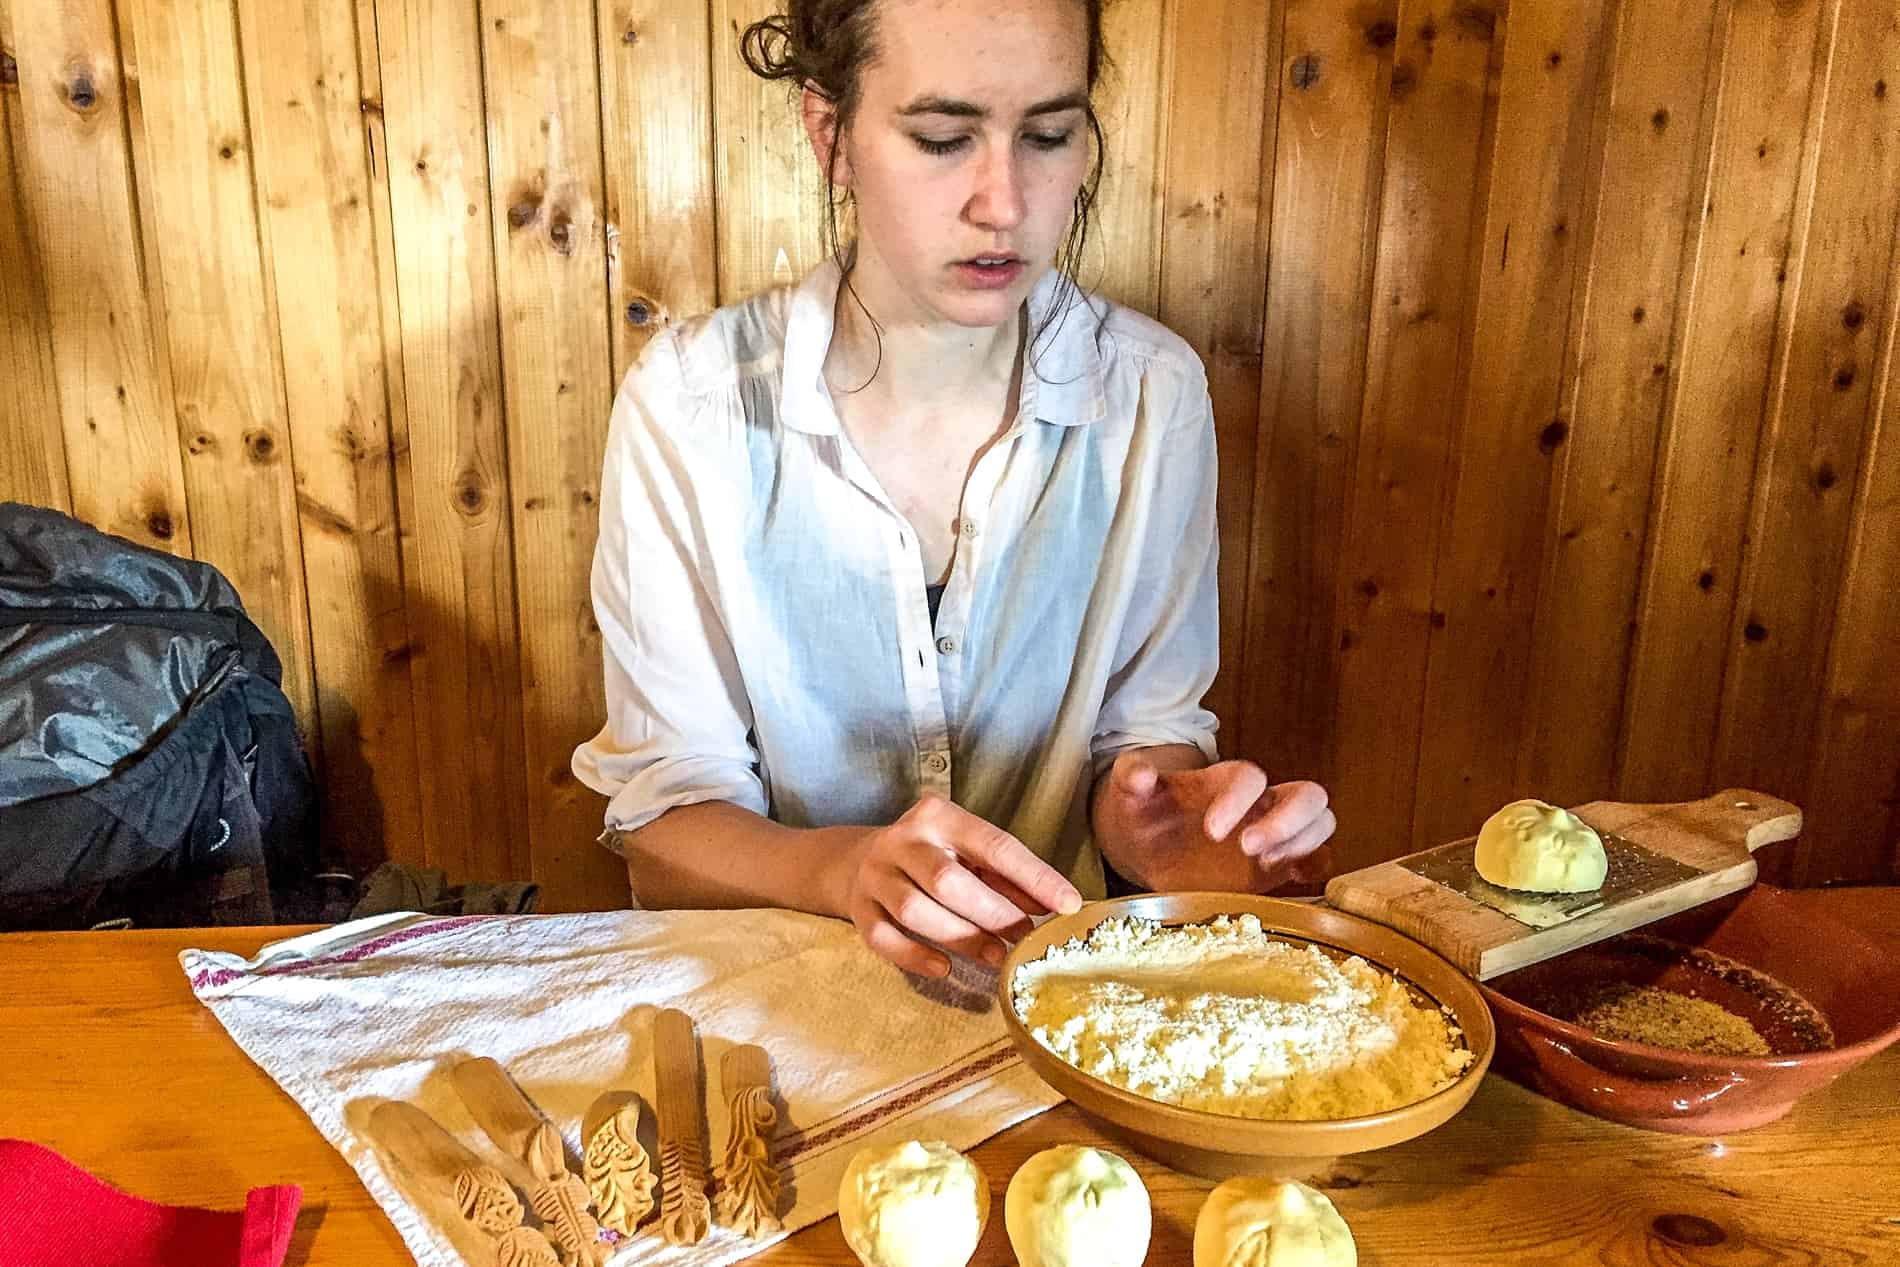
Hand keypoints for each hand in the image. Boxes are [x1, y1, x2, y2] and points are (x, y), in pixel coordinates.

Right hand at [834, 795, 1082, 977]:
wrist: (858, 860)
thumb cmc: (932, 857)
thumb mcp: (970, 853)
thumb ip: (1007, 877)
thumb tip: (1052, 906)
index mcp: (940, 817)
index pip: (994, 845)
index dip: (1035, 877)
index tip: (1068, 904)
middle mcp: (903, 840)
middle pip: (948, 880)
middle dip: (994, 914)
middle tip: (1024, 938)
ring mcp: (875, 874)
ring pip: (915, 910)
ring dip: (961, 938)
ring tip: (995, 956)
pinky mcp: (858, 908)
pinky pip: (883, 937)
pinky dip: (914, 956)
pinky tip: (944, 968)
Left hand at [1095, 753, 1334, 892]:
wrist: (1145, 848)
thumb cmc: (1143, 814)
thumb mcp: (1127, 794)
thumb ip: (1131, 777)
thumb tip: (1139, 775)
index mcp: (1226, 781)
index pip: (1250, 777)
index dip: (1238, 800)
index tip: (1211, 830)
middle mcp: (1259, 803)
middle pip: (1306, 795)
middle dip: (1285, 821)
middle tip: (1248, 848)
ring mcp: (1274, 833)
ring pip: (1321, 822)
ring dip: (1302, 842)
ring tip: (1263, 865)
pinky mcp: (1279, 866)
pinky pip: (1318, 859)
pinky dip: (1316, 867)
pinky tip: (1295, 879)